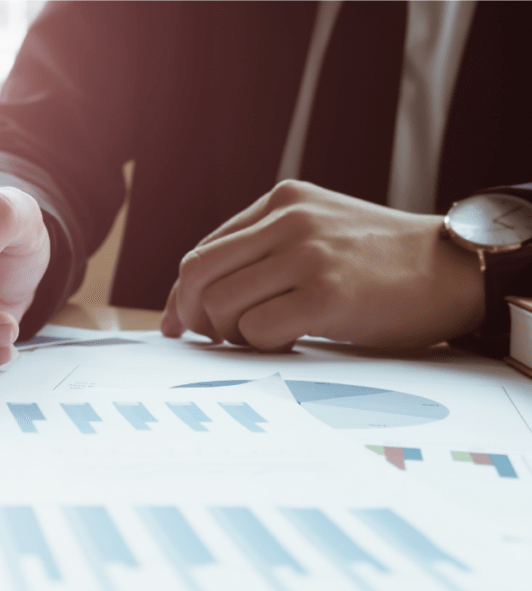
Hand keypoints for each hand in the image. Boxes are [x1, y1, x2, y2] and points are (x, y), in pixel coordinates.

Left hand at [160, 180, 484, 349]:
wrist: (454, 269)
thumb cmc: (381, 262)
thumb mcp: (319, 231)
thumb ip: (264, 250)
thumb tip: (194, 300)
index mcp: (281, 200)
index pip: (203, 251)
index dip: (182, 294)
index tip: (179, 324)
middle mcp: (289, 219)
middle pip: (197, 274)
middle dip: (192, 316)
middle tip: (211, 339)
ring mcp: (308, 255)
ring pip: (219, 303)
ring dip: (228, 334)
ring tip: (261, 338)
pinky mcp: (327, 294)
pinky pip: (256, 329)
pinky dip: (260, 345)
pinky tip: (287, 342)